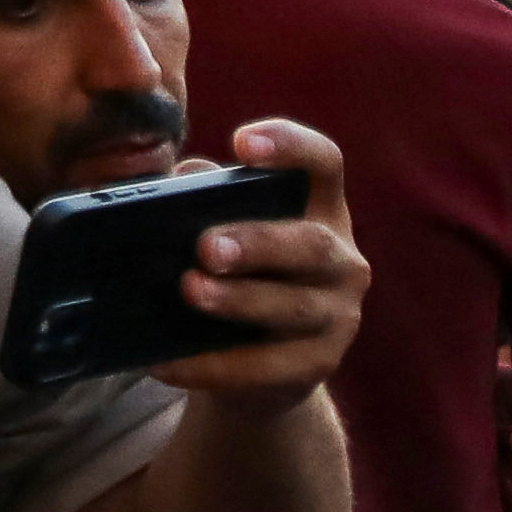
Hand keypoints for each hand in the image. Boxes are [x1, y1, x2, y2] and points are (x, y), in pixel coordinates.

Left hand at [153, 123, 365, 406]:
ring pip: (295, 306)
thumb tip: (175, 181)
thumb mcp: (224, 228)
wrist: (259, 368)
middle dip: (259, 243)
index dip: (290, 146)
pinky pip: (269, 367)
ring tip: (191, 292)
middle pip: (312, 243)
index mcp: (320, 210)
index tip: (241, 143)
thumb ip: (203, 198)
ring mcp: (338, 316)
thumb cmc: (236, 276)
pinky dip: (215, 366)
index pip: (323, 163)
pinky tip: (169, 364)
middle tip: (206, 247)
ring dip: (241, 300)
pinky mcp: (319, 366)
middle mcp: (342, 260)